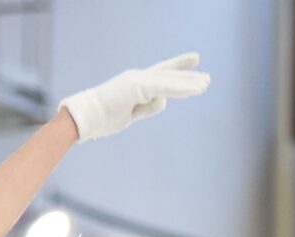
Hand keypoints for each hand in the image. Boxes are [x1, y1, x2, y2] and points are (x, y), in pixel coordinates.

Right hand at [61, 54, 209, 141]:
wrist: (86, 117)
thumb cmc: (105, 117)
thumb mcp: (133, 112)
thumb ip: (149, 106)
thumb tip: (164, 101)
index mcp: (138, 84)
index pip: (162, 73)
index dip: (179, 67)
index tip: (195, 61)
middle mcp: (139, 78)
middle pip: (169, 74)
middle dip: (189, 76)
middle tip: (207, 78)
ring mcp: (137, 80)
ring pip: (169, 80)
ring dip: (189, 83)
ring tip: (206, 84)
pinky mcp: (137, 86)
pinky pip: (163, 86)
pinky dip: (179, 88)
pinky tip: (195, 90)